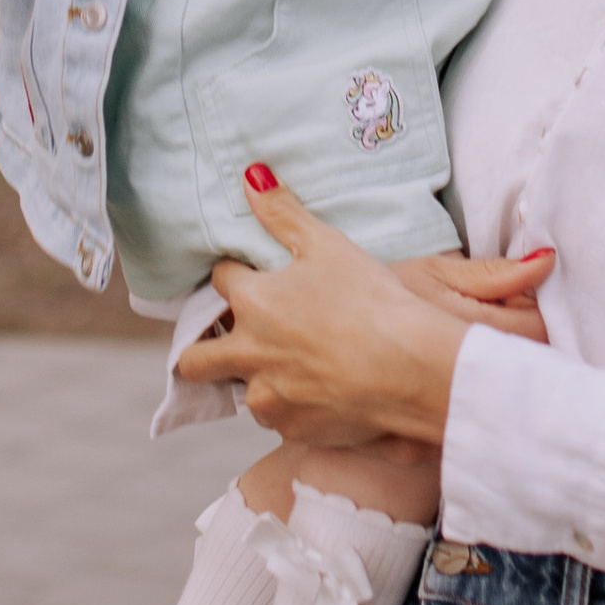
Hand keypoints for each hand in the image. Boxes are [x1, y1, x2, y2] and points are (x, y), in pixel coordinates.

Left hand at [177, 172, 546, 446]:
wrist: (410, 368)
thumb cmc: (370, 301)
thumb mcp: (326, 245)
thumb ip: (282, 213)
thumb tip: (250, 175)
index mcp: (253, 304)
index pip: (221, 282)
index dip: (235, 275)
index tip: (251, 275)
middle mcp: (248, 354)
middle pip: (195, 359)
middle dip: (202, 348)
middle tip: (230, 339)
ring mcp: (268, 398)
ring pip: (242, 391)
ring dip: (256, 378)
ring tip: (293, 367)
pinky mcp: (292, 429)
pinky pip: (278, 418)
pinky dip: (292, 406)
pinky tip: (320, 392)